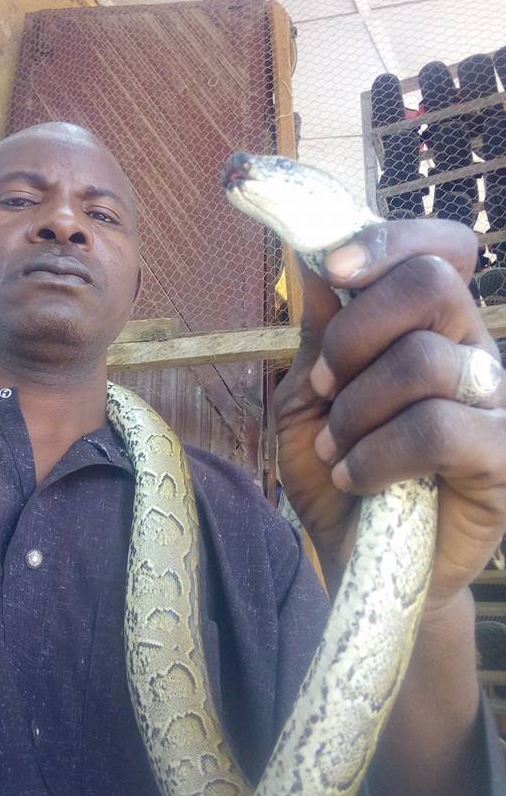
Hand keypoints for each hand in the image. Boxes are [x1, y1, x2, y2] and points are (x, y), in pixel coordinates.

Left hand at [274, 218, 505, 607]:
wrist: (354, 554)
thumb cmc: (336, 467)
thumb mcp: (309, 395)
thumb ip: (319, 331)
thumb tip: (311, 258)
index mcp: (430, 325)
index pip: (439, 250)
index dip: (390, 241)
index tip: (333, 268)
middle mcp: (471, 351)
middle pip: (430, 285)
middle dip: (354, 332)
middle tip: (325, 385)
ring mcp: (494, 402)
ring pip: (422, 359)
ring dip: (355, 407)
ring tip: (336, 447)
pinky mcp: (500, 457)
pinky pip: (437, 429)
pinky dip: (376, 454)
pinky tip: (355, 478)